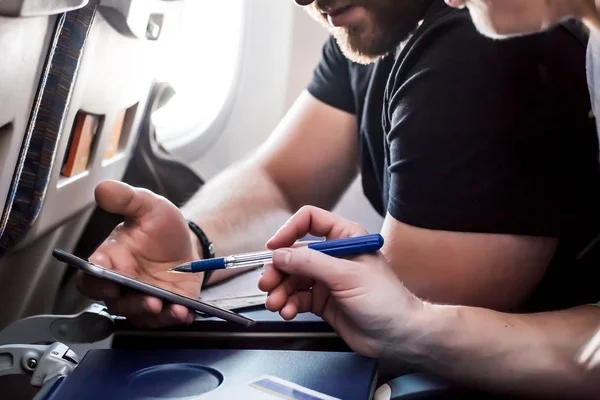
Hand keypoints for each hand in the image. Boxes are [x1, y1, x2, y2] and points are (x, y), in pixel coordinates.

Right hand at [77, 181, 202, 327]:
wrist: (189, 242)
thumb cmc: (161, 228)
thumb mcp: (149, 206)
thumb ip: (127, 198)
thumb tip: (103, 188)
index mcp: (111, 260)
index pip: (91, 278)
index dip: (96, 284)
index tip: (109, 283)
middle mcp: (123, 284)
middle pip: (116, 303)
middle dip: (132, 304)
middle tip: (149, 299)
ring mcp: (144, 298)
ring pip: (139, 315)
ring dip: (152, 314)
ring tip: (166, 306)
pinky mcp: (166, 307)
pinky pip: (165, 320)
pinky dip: (174, 318)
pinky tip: (184, 312)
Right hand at [258, 206, 422, 358]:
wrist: (398, 335)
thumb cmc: (385, 300)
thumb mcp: (346, 276)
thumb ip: (311, 263)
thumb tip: (281, 254)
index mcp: (345, 237)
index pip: (310, 221)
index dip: (289, 231)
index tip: (274, 247)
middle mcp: (333, 255)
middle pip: (294, 253)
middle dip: (278, 270)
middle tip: (268, 284)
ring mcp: (327, 279)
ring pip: (292, 278)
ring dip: (280, 290)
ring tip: (276, 303)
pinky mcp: (322, 300)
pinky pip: (297, 298)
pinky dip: (288, 304)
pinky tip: (287, 312)